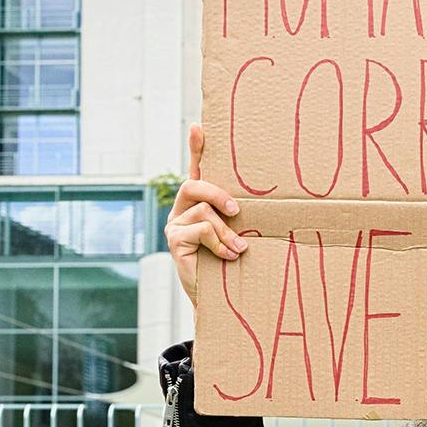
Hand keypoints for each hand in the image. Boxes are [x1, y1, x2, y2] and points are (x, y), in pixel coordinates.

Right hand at [165, 125, 245, 310]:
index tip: (199, 127)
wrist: (221, 298)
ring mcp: (175, 226)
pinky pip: (201, 229)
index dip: (196, 149)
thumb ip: (238, 218)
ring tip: (238, 249)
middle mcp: (182, 211)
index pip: (196, 171)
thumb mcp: (237, 235)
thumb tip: (252, 204)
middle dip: (217, 194)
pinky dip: (219, 242)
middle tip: (238, 210)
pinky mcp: (174, 241)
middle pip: (194, 186)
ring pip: (203, 211)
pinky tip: (228, 256)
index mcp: (199, 206)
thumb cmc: (233, 265)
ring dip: (226, 230)